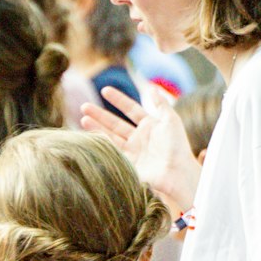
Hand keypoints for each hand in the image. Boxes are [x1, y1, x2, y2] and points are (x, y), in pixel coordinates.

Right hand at [81, 87, 200, 213]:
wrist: (177, 172)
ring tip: (82, 119)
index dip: (118, 100)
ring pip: (110, 137)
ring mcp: (132, 151)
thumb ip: (161, 104)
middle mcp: (139, 138)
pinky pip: (112, 152)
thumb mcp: (171, 120)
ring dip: (96, 128)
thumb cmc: (177, 146)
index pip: (130, 109)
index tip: (105, 90)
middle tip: (84, 106)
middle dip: (100, 115)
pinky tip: (90, 137)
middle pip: (115, 123)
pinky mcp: (128, 164)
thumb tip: (152, 88)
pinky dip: (101, 144)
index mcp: (150, 126)